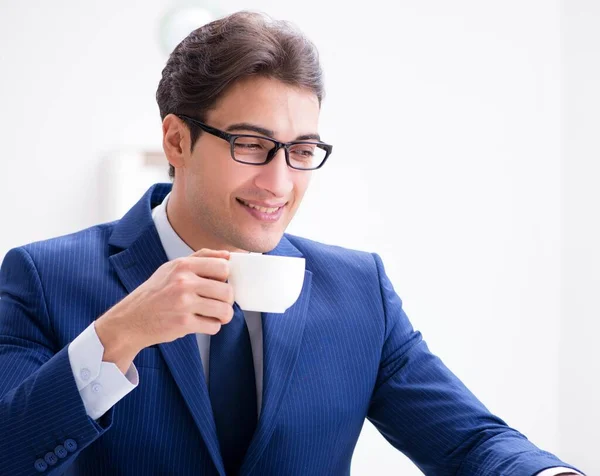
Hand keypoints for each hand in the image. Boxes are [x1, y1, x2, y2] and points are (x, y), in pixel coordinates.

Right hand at [95, 249, 234, 371]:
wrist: (130, 320)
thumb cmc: (155, 293)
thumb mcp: (172, 268)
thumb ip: (201, 258)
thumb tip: (228, 255)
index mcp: (182, 265)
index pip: (223, 267)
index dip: (225, 278)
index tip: (218, 284)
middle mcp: (183, 282)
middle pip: (227, 291)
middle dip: (227, 300)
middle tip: (218, 303)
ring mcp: (184, 303)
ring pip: (225, 310)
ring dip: (223, 316)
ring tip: (214, 315)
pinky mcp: (183, 324)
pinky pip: (214, 327)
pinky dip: (211, 327)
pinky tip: (201, 323)